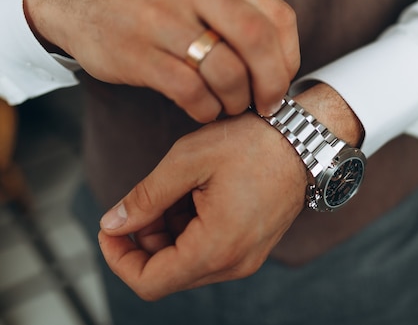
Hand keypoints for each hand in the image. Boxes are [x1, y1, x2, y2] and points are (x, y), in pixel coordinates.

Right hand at [24, 0, 299, 118]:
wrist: (79, 3)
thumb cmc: (154, 3)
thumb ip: (240, 13)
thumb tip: (282, 66)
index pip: (278, 17)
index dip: (288, 58)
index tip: (282, 80)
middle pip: (259, 42)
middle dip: (272, 83)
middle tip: (268, 104)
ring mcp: (162, 19)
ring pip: (227, 72)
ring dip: (237, 100)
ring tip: (229, 105)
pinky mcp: (137, 53)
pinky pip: (192, 92)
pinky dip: (206, 109)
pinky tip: (203, 109)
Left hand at [97, 111, 307, 299]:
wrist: (303, 140)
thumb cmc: (252, 144)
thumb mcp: (187, 161)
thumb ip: (145, 198)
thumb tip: (112, 223)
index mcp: (216, 248)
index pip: (149, 282)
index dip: (118, 260)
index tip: (110, 228)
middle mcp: (234, 264)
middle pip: (166, 274)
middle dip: (142, 242)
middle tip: (144, 201)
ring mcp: (245, 258)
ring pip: (186, 264)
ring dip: (166, 234)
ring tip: (174, 191)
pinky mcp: (251, 248)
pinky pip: (207, 253)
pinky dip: (189, 231)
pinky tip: (193, 195)